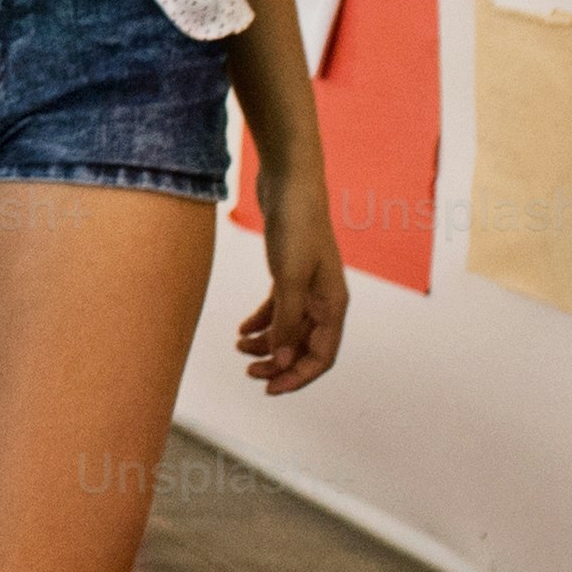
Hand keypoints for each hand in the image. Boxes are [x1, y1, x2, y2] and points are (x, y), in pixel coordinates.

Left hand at [236, 154, 348, 392]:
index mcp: (333, 305)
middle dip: (279, 365)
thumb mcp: (289, 277)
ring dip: (267, 345)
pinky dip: (262, 322)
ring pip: (289, 329)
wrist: (289, 182)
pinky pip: (279, 309)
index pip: (322, 356)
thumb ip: (286, 320)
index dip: (298, 377)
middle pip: (305, 347)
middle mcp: (324, 299)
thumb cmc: (295, 226)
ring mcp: (308, 286)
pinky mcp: (290, 272)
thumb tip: (281, 360)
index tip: (269, 389)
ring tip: (239, 351)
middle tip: (249, 373)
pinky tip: (242, 330)